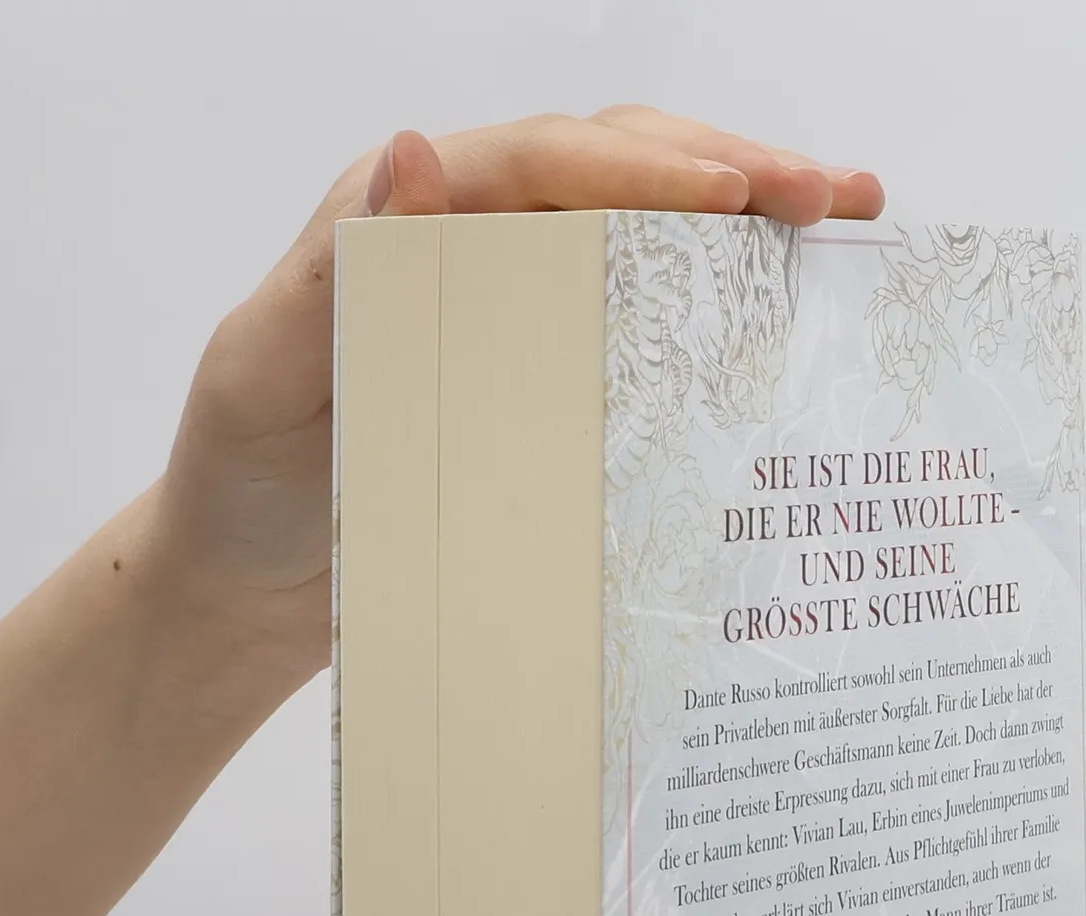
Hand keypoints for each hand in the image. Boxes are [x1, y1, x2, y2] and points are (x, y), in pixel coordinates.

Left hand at [153, 106, 885, 696]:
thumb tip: (413, 154)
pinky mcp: (543, 380)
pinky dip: (713, 309)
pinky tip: (783, 316)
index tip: (738, 192)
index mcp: (405, 217)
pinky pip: (636, 326)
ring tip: (844, 227)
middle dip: (734, 170)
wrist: (244, 590)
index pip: (542, 164)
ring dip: (746, 226)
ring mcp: (517, 311)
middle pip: (618, 173)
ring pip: (643, 236)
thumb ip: (333, 274)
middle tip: (836, 196)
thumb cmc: (241, 481)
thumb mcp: (262, 372)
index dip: (644, 168)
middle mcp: (474, 244)